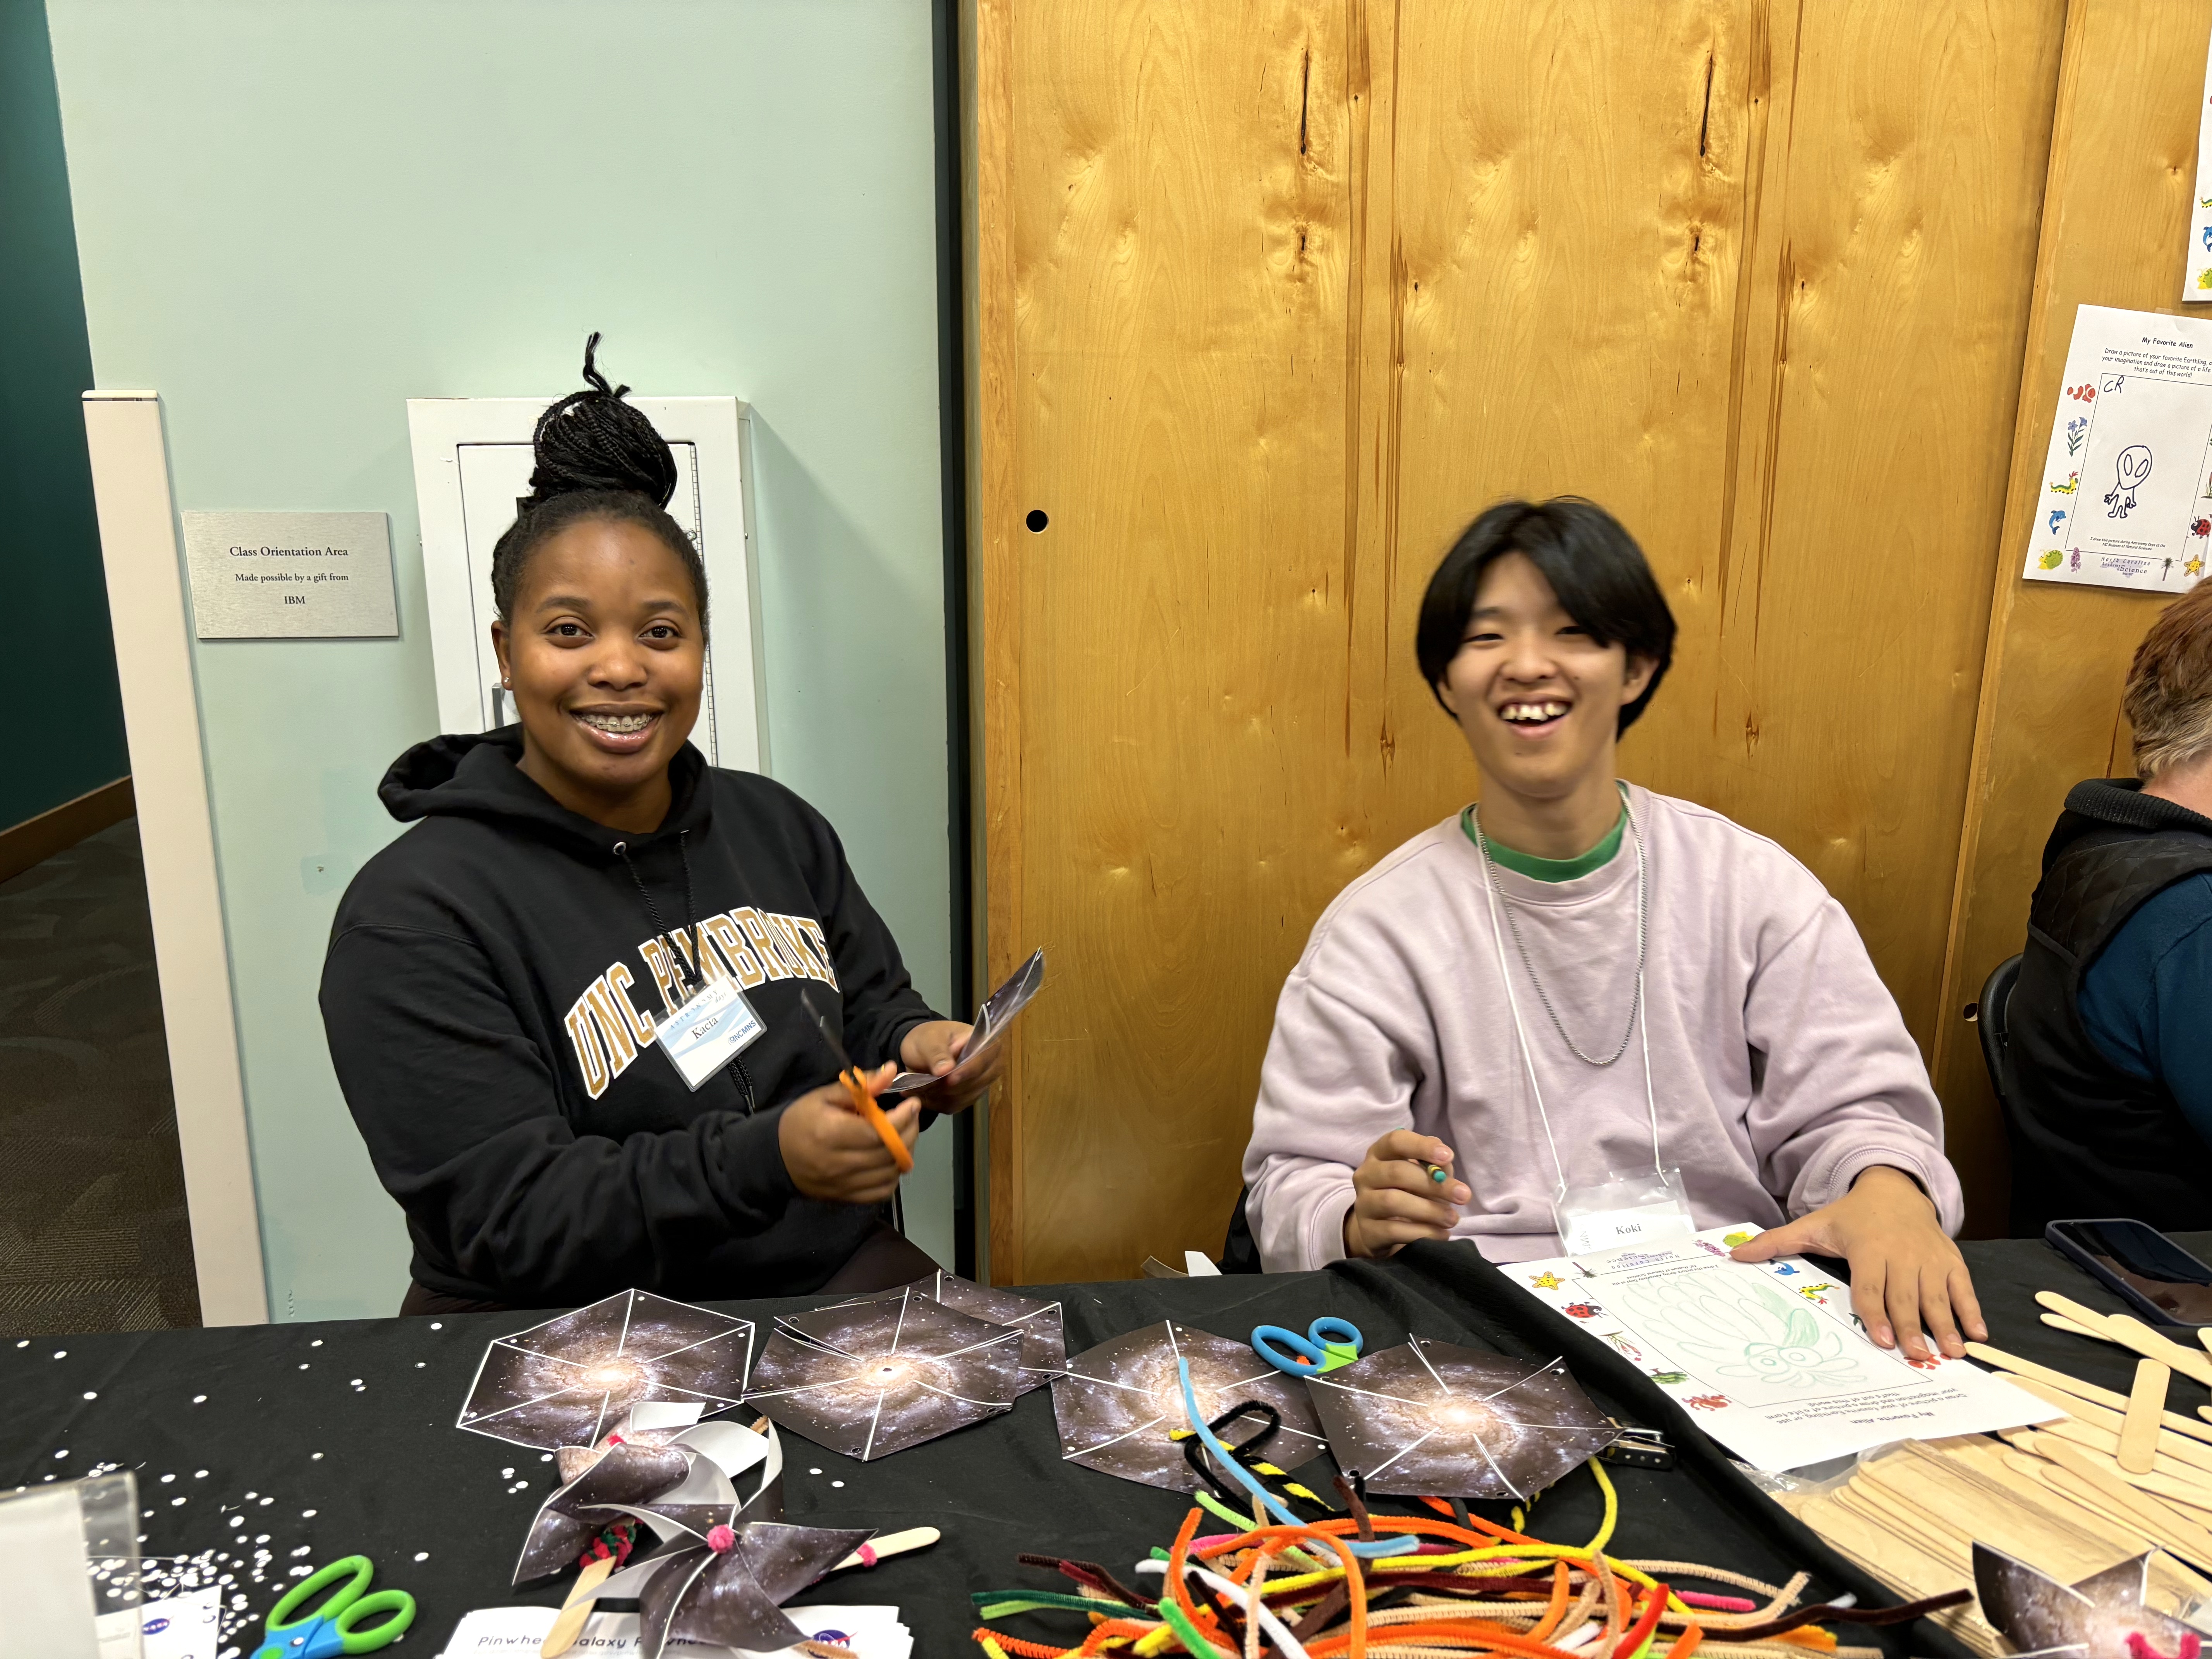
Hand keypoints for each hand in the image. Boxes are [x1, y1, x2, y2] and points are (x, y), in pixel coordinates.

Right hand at [777, 1068, 919, 1204]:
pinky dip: (893, 1175)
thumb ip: (861, 1085)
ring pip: (889, 1173)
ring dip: (905, 1153)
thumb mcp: (825, 1095)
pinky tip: (892, 1159)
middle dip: (909, 1132)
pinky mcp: (846, 1197)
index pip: (879, 1133)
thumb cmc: (801, 1120)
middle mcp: (839, 1163)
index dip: (901, 1119)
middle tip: (912, 1116)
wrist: (775, 1156)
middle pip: (889, 1153)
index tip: (911, 1105)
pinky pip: (880, 1192)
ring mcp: (843, 1184)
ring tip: (904, 1134)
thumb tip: (892, 1070)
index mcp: (831, 1134)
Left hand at [898, 1019, 1003, 1113]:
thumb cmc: (929, 1038)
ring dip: (942, 1095)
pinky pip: (956, 1105)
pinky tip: (925, 1094)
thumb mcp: (929, 1040)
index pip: (984, 1058)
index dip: (968, 1070)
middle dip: (951, 1085)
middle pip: (978, 1082)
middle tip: (927, 1082)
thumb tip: (945, 1070)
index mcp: (985, 1041)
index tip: (950, 1079)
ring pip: (966, 1097)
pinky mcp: (968, 1096)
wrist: (922, 1050)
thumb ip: (937, 1053)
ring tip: (922, 1086)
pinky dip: (938, 1102)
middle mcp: (989, 1064)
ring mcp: (980, 1082)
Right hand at [1341, 1131, 1469, 1259]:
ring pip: (1392, 1201)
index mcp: (1379, 1154)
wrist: (1382, 1230)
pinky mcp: (1367, 1231)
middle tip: (1463, 1196)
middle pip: (1397, 1172)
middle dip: (1434, 1184)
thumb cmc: (1408, 1193)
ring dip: (1430, 1210)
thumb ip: (1434, 1165)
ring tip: (1452, 1219)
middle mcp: (1366, 1175)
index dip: (1422, 1146)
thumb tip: (1444, 1162)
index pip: (1395, 1141)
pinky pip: (1394, 1230)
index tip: (1448, 1156)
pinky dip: (1423, 1233)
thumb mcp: (1422, 1175)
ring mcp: (1363, 1203)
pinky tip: (1441, 1234)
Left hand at [1729, 1165, 1985, 1359]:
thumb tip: (1736, 1255)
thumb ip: (1777, 1242)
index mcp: (1868, 1248)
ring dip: (1947, 1324)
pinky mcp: (1950, 1259)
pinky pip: (1963, 1286)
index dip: (1876, 1313)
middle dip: (1913, 1326)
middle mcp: (1901, 1253)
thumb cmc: (1851, 1217)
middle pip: (1906, 1295)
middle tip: (1920, 1357)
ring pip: (1937, 1294)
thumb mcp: (1814, 1224)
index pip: (1871, 1286)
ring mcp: (1929, 1257)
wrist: (1894, 1189)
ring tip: (1954, 1353)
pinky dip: (1972, 1309)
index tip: (1883, 1340)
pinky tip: (1978, 1333)